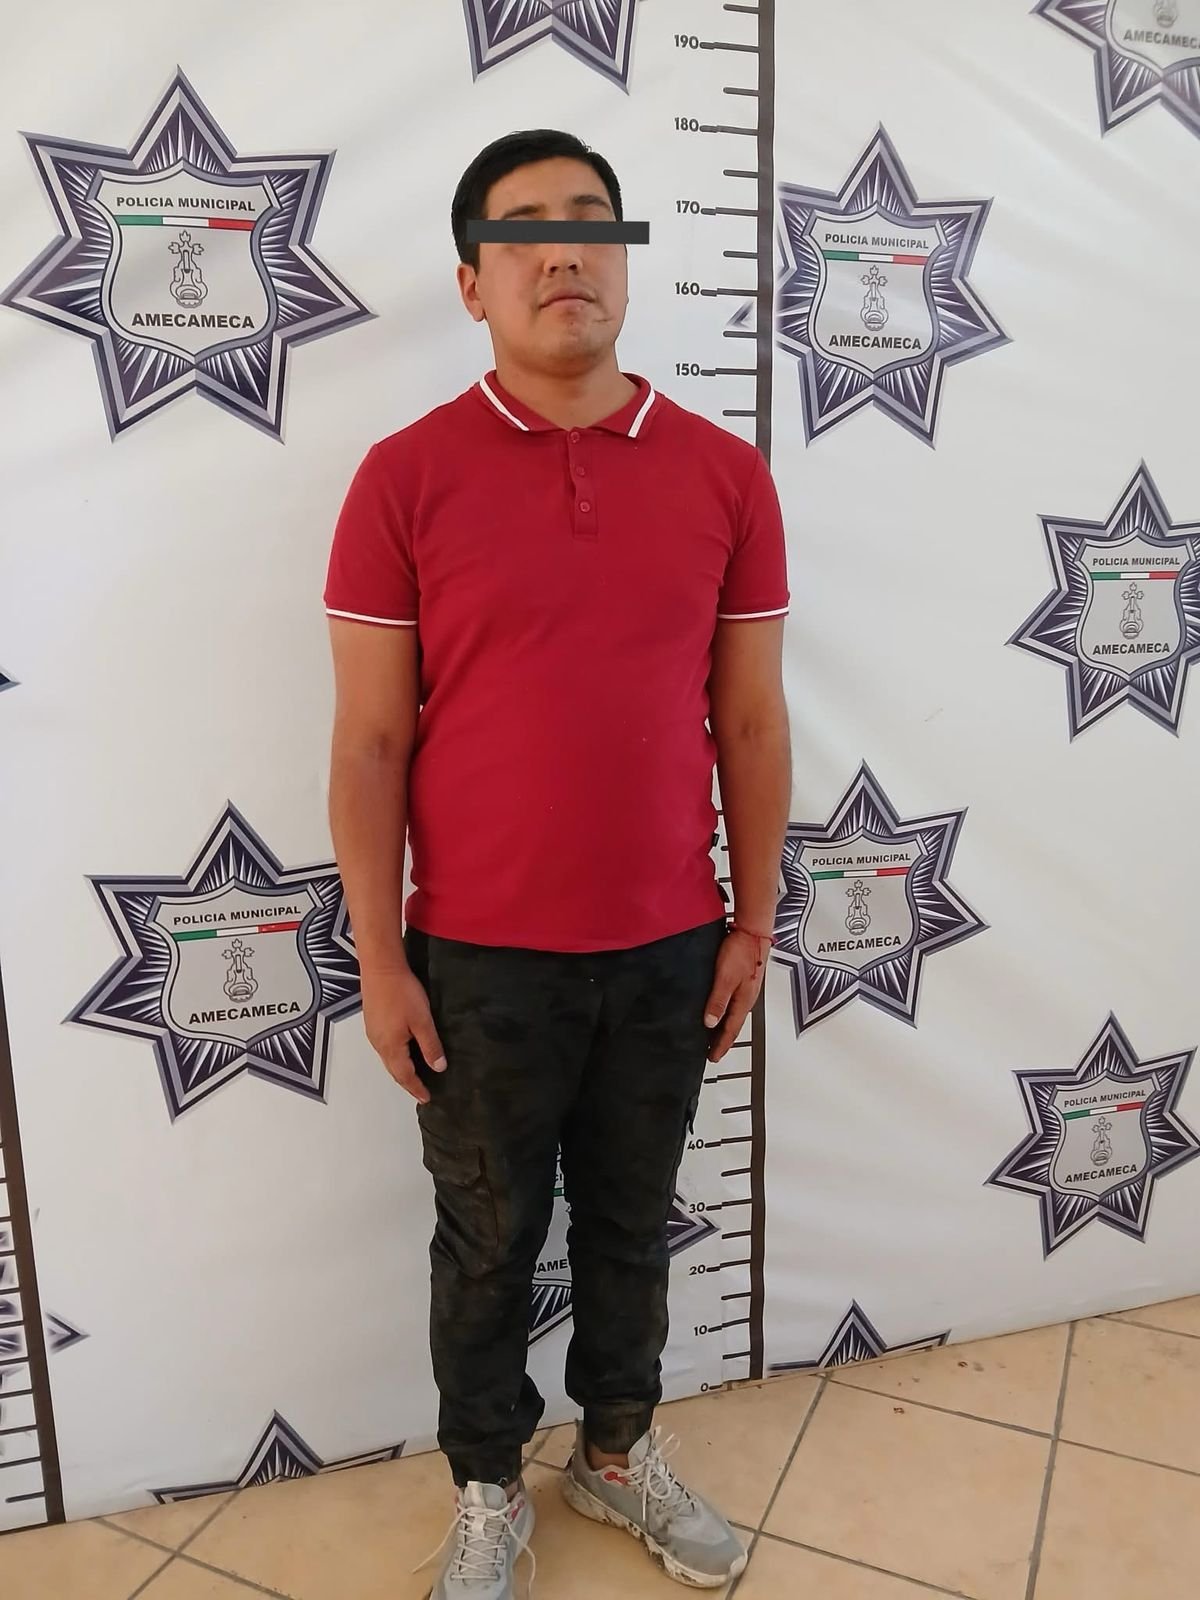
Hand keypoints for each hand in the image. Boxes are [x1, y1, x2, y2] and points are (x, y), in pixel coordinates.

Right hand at [359, 965, 446, 1103]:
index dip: (416, 1088)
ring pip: (388, 1059)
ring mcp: (373, 1033)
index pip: (405, 1075)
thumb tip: (438, 1068)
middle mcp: (379, 1044)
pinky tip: (403, 1052)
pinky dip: (395, 1057)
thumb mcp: (422, 1020)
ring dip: (401, 1070)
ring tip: (414, 1076)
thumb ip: (430, 1045)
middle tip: (421, 1091)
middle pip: (393, 1070)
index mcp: (391, 1047)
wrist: (380, 968)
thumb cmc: (403, 994)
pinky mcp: (372, 1022)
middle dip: (407, 1082)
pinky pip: (385, 1048)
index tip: (426, 1099)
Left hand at [703, 931, 768, 1062]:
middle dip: (723, 1040)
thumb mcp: (725, 977)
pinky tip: (720, 1009)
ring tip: (714, 1035)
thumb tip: (710, 1023)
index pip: (731, 1030)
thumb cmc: (742, 951)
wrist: (753, 931)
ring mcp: (747, 989)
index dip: (721, 1045)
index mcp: (743, 1002)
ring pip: (734, 1014)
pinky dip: (726, 1012)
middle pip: (734, 1025)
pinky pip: (734, 1003)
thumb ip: (718, 1001)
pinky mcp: (744, 980)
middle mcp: (747, 999)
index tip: (712, 1057)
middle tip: (712, 1051)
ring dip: (725, 1027)